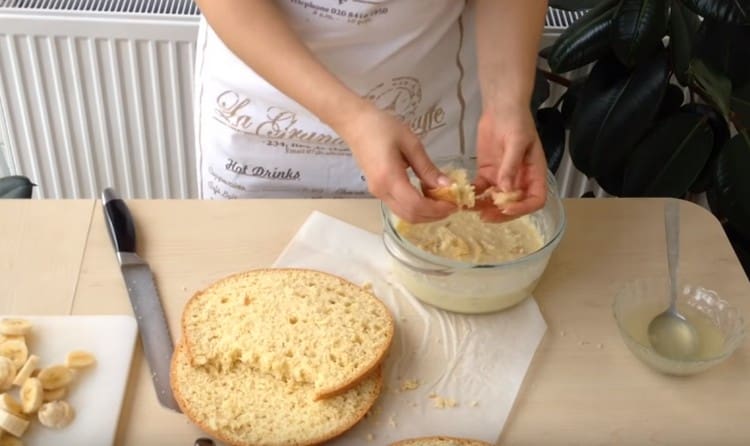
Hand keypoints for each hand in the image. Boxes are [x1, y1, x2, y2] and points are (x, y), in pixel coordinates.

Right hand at [335, 105, 454, 222]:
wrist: (355, 124)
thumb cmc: (382, 127)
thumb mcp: (411, 143)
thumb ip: (427, 167)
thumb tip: (447, 185)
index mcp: (390, 178)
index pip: (416, 205)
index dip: (437, 209)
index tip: (454, 204)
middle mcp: (382, 191)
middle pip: (411, 215)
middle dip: (434, 215)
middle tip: (452, 205)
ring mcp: (378, 193)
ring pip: (404, 215)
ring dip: (425, 213)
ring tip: (442, 201)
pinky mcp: (378, 190)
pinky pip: (399, 207)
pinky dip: (416, 207)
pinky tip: (426, 195)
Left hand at [474, 103, 547, 221]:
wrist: (500, 108)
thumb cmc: (516, 121)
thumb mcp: (517, 142)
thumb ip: (511, 166)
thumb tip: (506, 190)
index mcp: (534, 173)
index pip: (536, 200)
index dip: (523, 208)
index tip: (506, 208)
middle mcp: (520, 180)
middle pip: (515, 205)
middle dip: (501, 213)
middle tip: (485, 216)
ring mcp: (503, 178)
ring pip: (496, 201)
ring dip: (485, 208)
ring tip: (472, 210)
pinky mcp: (487, 174)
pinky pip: (481, 190)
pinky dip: (474, 196)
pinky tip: (463, 199)